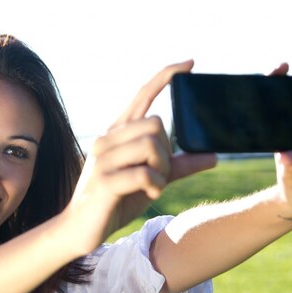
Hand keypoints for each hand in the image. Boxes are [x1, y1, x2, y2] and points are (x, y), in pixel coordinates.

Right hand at [65, 61, 216, 252]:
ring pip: (151, 145)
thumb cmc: (115, 201)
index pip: (142, 95)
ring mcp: (103, 158)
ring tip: (153, 186)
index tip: (190, 63)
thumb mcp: (150, 180)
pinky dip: (155, 186)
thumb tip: (212, 155)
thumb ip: (177, 166)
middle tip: (160, 174)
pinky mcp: (104, 180)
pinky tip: (148, 195)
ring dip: (161, 170)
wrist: (79, 229)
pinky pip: (144, 173)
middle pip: (155, 123)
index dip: (165, 77)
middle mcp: (107, 139)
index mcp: (117, 134)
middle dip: (166, 151)